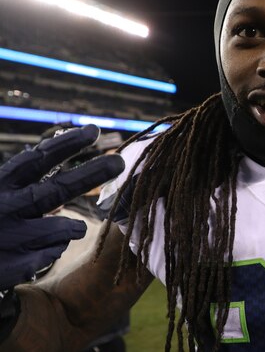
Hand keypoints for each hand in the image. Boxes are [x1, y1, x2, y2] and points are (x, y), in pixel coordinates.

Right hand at [0, 124, 124, 289]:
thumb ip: (16, 176)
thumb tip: (42, 149)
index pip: (38, 159)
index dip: (66, 144)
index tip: (94, 130)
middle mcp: (4, 208)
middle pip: (57, 189)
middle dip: (91, 174)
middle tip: (119, 162)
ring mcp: (8, 239)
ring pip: (61, 229)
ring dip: (72, 228)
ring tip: (74, 229)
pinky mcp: (11, 267)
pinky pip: (50, 255)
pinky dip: (51, 251)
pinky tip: (38, 251)